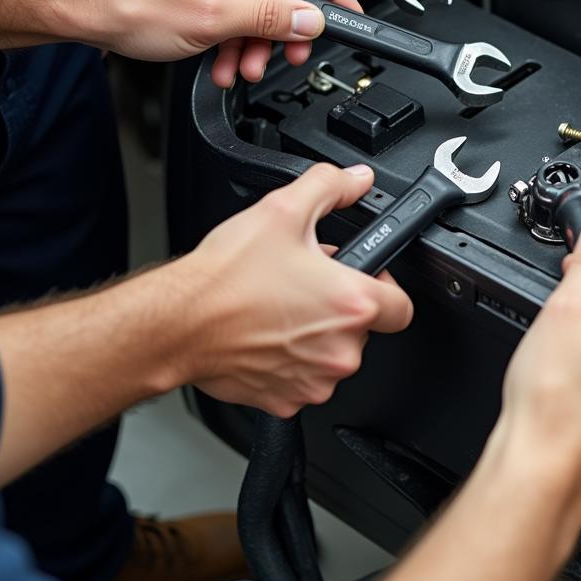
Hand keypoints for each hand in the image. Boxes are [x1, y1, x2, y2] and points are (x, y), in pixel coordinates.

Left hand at [74, 0, 360, 85]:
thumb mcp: (213, 18)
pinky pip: (235, 15)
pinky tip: (224, 64)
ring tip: (242, 69)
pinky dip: (234, 42)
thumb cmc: (128, 0)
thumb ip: (270, 20)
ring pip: (259, 10)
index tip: (352, 19)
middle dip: (286, 33)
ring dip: (256, 45)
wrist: (77, 4)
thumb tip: (313, 19)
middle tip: (288, 58)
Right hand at [178, 162, 413, 416]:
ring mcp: (313, 381)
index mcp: (351, 304)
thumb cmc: (226, 278)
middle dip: (341, 304)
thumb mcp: (284, 210)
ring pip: (333, 354)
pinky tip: (266, 333)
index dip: (386, 285)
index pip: (402, 306)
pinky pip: (303, 378)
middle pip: (364, 328)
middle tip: (310, 282)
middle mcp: (339, 350)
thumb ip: (331, 187)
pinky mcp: (285, 400)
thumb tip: (356, 180)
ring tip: (283, 304)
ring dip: (317, 333)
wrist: (177, 323)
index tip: (366, 276)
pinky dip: (291, 359)